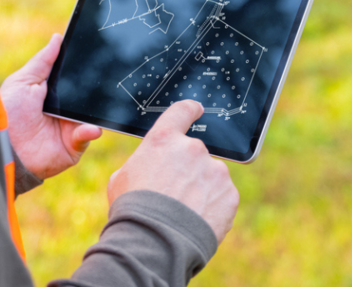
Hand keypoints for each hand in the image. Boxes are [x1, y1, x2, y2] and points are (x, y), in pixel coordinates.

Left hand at [0, 33, 101, 179]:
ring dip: (93, 109)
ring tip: (96, 102)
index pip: (72, 78)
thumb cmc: (8, 114)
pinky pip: (87, 136)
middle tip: (104, 77)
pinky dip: (90, 131)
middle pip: (85, 95)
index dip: (82, 68)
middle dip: (94, 87)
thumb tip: (58, 38)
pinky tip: (89, 127)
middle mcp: (63, 110)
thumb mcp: (23, 82)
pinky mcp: (73, 146)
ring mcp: (69, 128)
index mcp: (51, 93)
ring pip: (91, 114)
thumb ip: (42, 61)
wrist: (5, 149)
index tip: (95, 51)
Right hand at [107, 101, 239, 243]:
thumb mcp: (122, 178)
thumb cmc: (132, 210)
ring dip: (201, 189)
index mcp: (164, 140)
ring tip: (183, 213)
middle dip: (188, 171)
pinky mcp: (229, 193)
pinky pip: (222, 197)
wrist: (156, 241)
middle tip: (174, 195)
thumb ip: (143, 164)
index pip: (182, 111)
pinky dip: (213, 207)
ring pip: (210, 176)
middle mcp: (193, 148)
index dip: (190, 110)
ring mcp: (215, 170)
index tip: (197, 110)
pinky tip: (196, 221)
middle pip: (195, 154)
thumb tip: (150, 168)